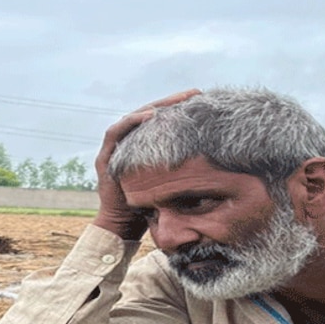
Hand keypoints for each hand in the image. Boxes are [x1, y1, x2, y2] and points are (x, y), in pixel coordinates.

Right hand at [93, 89, 199, 239]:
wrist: (123, 229)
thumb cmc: (151, 209)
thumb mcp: (174, 186)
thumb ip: (186, 172)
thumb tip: (219, 165)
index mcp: (145, 148)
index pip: (162, 122)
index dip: (181, 110)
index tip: (204, 101)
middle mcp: (129, 145)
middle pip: (150, 114)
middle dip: (172, 103)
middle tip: (195, 94)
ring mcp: (115, 150)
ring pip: (134, 118)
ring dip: (155, 107)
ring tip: (177, 101)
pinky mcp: (105, 158)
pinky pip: (116, 133)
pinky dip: (132, 122)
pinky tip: (151, 116)